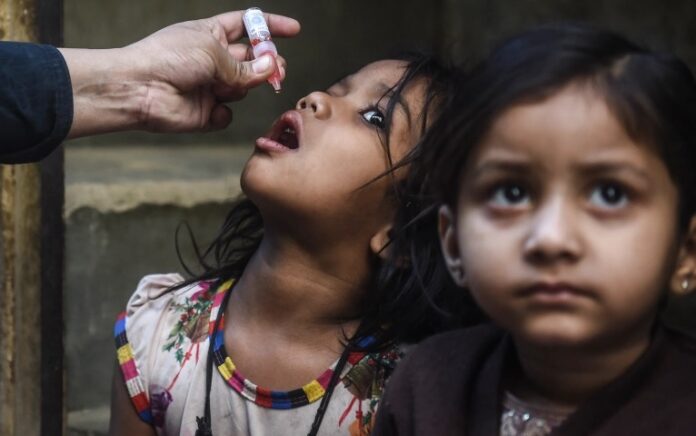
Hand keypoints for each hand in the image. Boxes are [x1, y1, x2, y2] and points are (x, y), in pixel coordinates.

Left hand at [62, 11, 299, 137]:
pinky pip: (227, 114)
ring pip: (243, 88)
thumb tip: (272, 68)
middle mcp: (213, 60)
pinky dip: (223, 112)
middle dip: (268, 64)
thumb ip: (246, 64)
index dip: (271, 26)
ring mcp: (210, 86)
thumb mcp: (212, 50)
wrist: (139, 88)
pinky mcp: (205, 112)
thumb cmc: (167, 58)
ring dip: (242, 86)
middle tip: (277, 71)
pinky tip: (210, 108)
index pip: (247, 25)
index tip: (294, 30)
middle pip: (253, 60)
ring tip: (227, 86)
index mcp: (212, 35)